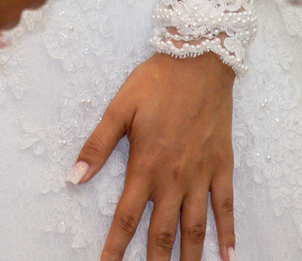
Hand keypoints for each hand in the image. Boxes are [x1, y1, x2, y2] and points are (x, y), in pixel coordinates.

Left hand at [69, 53, 235, 260]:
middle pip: (162, 233)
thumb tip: (73, 178)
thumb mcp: (119, 108)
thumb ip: (96, 146)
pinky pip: (226, 206)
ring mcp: (202, 174)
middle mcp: (175, 177)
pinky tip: (228, 256)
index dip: (115, 248)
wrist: (200, 61)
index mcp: (146, 165)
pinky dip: (227, 233)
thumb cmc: (157, 82)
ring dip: (189, 257)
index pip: (126, 218)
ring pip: (195, 227)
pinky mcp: (222, 166)